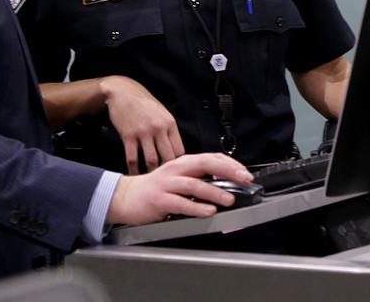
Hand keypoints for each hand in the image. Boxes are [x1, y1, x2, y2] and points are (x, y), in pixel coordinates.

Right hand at [100, 76, 184, 173]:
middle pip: (168, 158)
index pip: (180, 151)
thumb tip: (176, 152)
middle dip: (168, 173)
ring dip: (151, 173)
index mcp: (170, 124)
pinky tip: (135, 175)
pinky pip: (132, 158)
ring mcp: (143, 132)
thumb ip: (169, 132)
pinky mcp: (128, 135)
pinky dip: (134, 170)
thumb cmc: (144, 104)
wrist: (123, 92)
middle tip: (166, 183)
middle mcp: (158, 128)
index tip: (177, 174)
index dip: (180, 165)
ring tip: (152, 182)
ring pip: (151, 160)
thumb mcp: (162, 114)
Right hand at [105, 153, 251, 225]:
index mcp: (182, 163)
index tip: (245, 172)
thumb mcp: (176, 178)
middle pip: (204, 164)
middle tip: (244, 178)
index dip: (229, 163)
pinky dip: (196, 208)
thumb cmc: (154, 188)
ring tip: (229, 199)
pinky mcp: (159, 200)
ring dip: (214, 192)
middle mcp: (175, 170)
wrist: (125, 196)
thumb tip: (224, 184)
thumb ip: (196, 178)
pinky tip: (208, 211)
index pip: (210, 157)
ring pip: (194, 185)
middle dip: (227, 170)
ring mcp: (166, 184)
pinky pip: (180, 204)